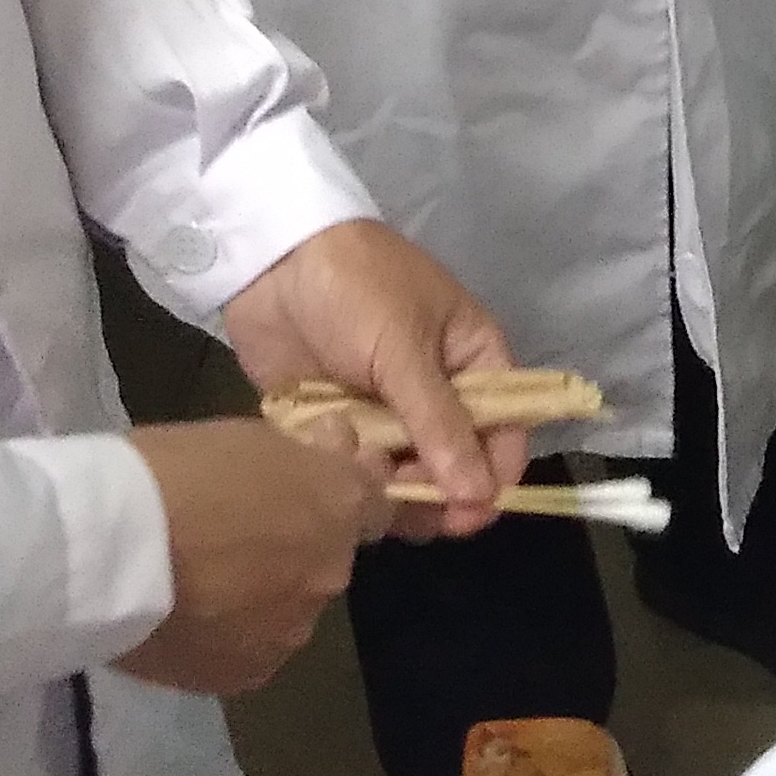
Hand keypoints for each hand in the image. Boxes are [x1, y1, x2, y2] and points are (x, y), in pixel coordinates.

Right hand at [115, 417, 381, 695]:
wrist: (109, 551)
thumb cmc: (173, 472)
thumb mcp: (247, 435)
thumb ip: (304, 455)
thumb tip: (335, 451)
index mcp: (338, 507)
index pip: (375, 502)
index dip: (343, 489)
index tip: (309, 478)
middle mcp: (331, 575)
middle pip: (326, 558)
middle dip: (294, 543)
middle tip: (234, 529)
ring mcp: (290, 632)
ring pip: (288, 607)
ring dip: (261, 592)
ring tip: (201, 579)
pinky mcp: (246, 675)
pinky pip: (250, 647)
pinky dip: (229, 632)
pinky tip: (188, 613)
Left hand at [220, 219, 528, 537]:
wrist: (271, 261)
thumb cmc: (356, 288)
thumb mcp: (404, 350)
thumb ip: (441, 424)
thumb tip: (482, 496)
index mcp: (473, 363)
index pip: (504, 433)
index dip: (493, 478)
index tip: (466, 514)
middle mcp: (437, 396)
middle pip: (455, 468)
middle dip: (436, 494)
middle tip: (402, 504)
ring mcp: (388, 416)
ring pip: (405, 479)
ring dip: (391, 494)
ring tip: (363, 487)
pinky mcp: (343, 428)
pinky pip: (359, 474)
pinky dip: (351, 485)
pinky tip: (335, 480)